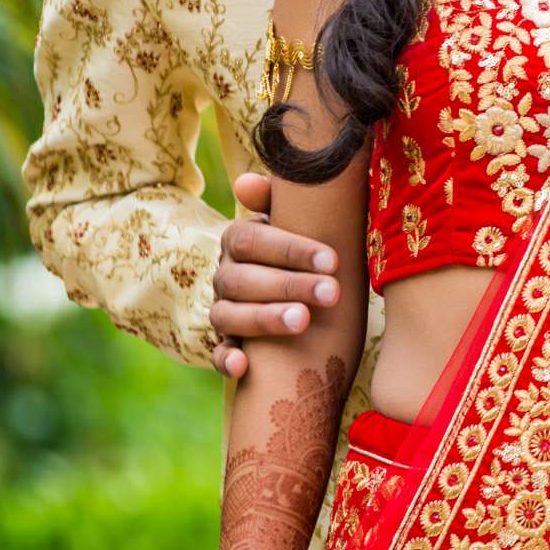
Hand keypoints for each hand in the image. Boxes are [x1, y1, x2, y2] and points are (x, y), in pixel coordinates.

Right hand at [211, 172, 339, 378]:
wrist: (306, 291)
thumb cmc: (308, 251)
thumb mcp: (301, 219)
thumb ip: (283, 196)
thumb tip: (245, 183)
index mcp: (239, 240)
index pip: (251, 239)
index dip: (289, 249)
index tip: (332, 260)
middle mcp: (225, 274)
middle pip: (243, 278)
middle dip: (288, 285)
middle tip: (331, 293)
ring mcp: (223, 310)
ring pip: (228, 315)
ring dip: (264, 318)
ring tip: (303, 322)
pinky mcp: (227, 344)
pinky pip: (217, 354)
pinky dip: (226, 360)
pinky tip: (243, 366)